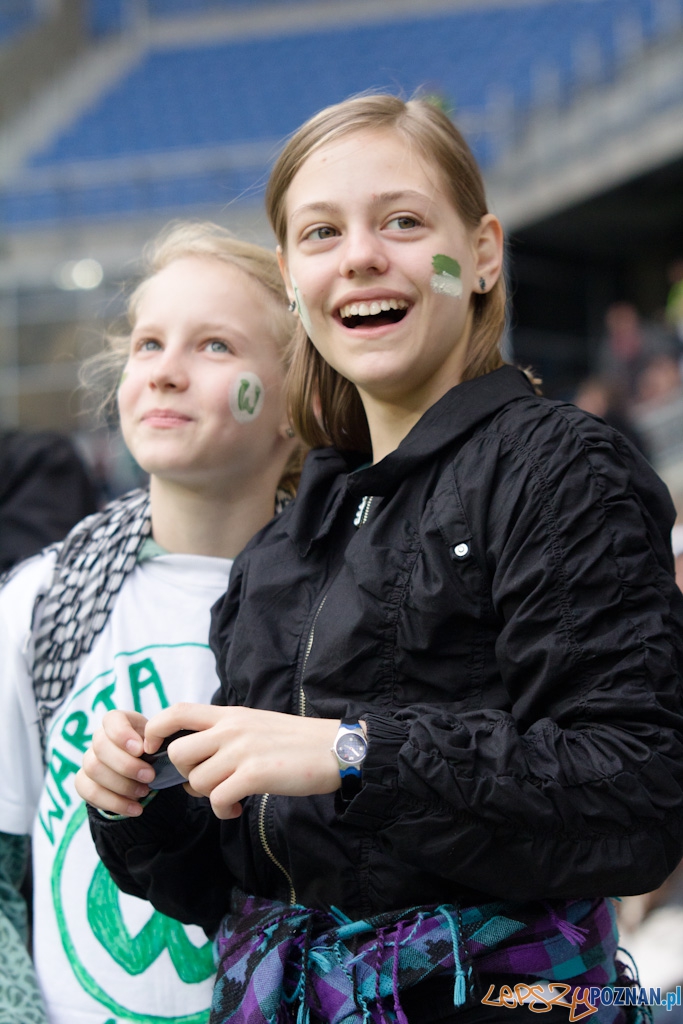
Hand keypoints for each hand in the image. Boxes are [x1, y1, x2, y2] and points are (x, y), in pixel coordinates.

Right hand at [75, 710, 154, 816]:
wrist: (145, 771)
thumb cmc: (154, 751)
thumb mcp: (159, 741)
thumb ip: (157, 741)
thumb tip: (153, 749)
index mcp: (119, 722)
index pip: (111, 720)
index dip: (122, 734)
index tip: (141, 750)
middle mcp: (99, 738)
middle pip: (100, 747)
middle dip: (126, 765)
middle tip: (150, 776)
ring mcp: (89, 760)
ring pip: (93, 769)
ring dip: (121, 785)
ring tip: (144, 792)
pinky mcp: (84, 782)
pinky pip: (89, 792)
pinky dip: (114, 803)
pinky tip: (135, 808)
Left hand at [144, 704, 340, 819]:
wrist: (333, 748)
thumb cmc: (295, 742)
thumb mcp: (255, 724)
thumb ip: (224, 734)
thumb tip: (193, 762)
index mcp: (229, 715)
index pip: (177, 711)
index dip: (155, 729)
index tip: (154, 749)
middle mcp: (231, 729)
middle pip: (178, 753)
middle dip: (185, 775)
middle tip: (207, 783)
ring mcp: (242, 750)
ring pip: (196, 780)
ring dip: (208, 797)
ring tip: (229, 797)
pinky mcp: (255, 774)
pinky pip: (218, 799)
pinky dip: (223, 810)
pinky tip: (237, 809)